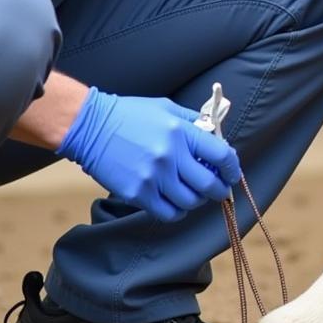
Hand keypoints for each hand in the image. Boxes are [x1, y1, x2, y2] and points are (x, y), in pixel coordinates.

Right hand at [56, 88, 241, 222]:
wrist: (90, 126)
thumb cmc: (130, 115)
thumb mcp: (167, 109)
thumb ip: (193, 123)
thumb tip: (215, 137)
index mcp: (181, 132)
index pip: (221, 155)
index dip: (232, 168)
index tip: (232, 174)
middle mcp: (170, 156)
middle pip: (209, 185)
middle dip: (220, 191)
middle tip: (220, 191)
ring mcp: (153, 177)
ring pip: (190, 202)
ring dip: (197, 201)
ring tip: (194, 195)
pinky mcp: (137, 193)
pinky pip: (167, 213)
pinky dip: (177, 212)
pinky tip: (176, 204)